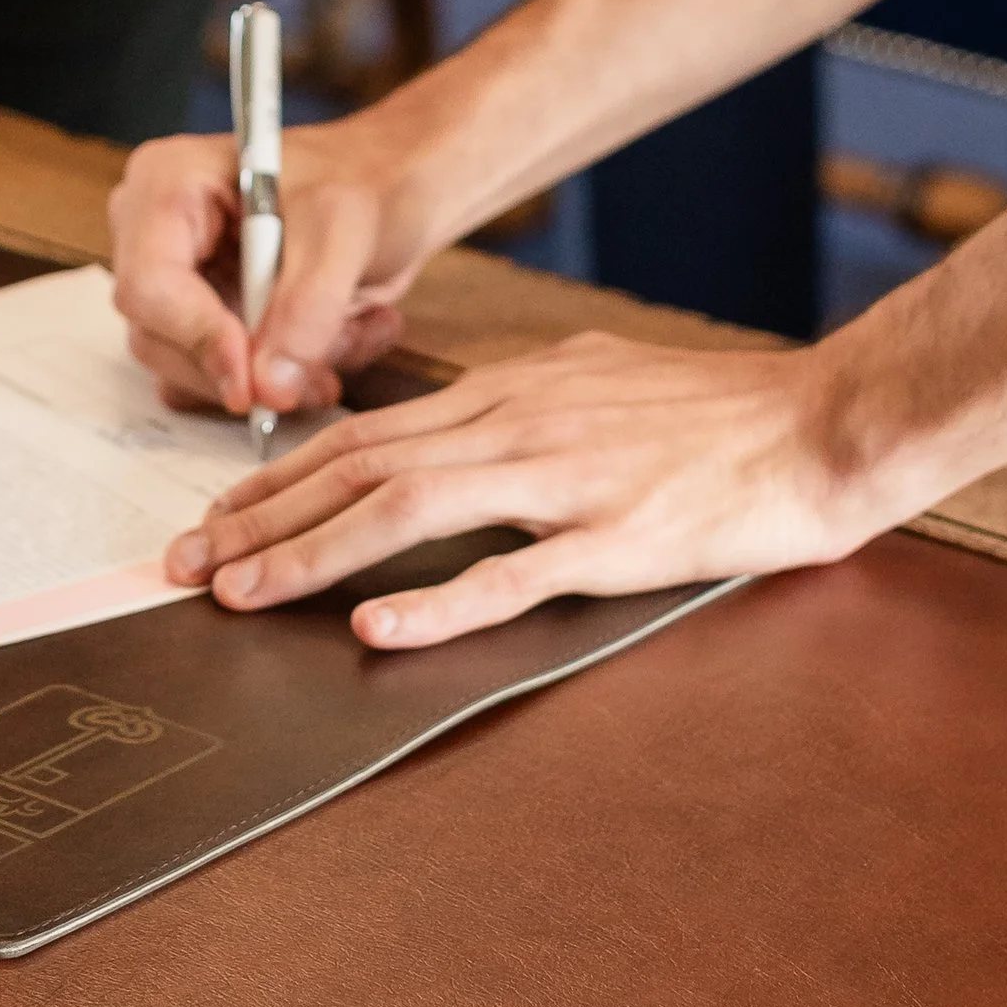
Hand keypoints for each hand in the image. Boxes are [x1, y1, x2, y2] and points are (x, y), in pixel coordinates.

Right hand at [109, 105, 446, 424]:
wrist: (400, 185)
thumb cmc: (368, 176)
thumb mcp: (345, 227)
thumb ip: (307, 306)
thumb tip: (269, 387)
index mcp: (167, 183)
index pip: (149, 284)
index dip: (198, 338)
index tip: (255, 382)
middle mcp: (157, 236)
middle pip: (161, 339)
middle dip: (248, 367)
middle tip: (322, 373)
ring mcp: (182, 284)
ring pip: (197, 372)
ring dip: (281, 374)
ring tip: (349, 335)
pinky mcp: (213, 324)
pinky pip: (231, 381)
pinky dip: (292, 376)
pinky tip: (343, 336)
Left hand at [163, 328, 867, 647]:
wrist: (824, 424)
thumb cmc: (721, 413)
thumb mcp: (601, 379)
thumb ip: (528, 401)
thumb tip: (468, 420)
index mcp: (514, 390)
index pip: (365, 432)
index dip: (277, 478)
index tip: (213, 519)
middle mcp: (520, 422)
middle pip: (359, 465)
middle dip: (259, 517)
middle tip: (181, 566)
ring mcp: (565, 480)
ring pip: (408, 508)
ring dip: (311, 553)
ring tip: (241, 594)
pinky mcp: (616, 540)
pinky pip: (510, 576)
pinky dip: (434, 602)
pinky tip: (376, 627)